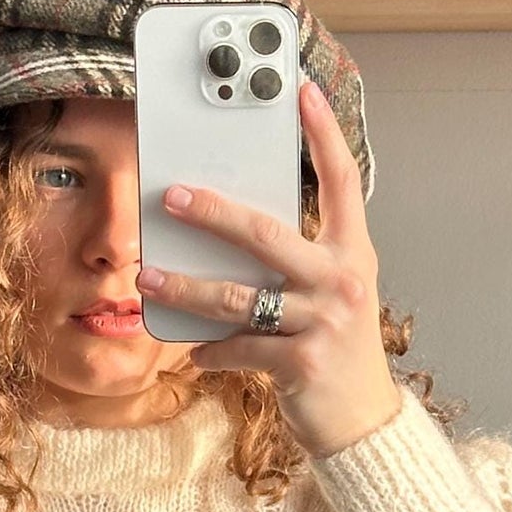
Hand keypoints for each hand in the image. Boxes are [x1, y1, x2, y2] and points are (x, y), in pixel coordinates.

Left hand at [133, 76, 402, 459]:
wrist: (363, 422)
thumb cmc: (337, 350)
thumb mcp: (331, 294)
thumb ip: (296, 260)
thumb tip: (228, 229)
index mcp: (352, 253)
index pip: (342, 181)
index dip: (323, 133)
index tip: (301, 89)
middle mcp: (342, 281)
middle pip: (267, 234)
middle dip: (213, 212)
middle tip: (171, 196)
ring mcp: (323, 322)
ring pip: (238, 296)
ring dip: (185, 286)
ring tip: (148, 276)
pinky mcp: (300, 363)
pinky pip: (238, 347)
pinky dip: (210, 350)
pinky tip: (192, 351)